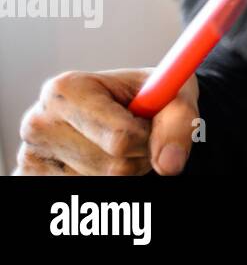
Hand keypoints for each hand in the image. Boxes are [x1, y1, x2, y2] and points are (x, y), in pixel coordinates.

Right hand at [14, 69, 198, 175]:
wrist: (129, 105)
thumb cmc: (151, 95)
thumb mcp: (173, 94)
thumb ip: (178, 122)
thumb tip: (170, 163)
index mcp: (67, 89)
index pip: (121, 138)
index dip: (148, 136)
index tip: (150, 123)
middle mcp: (40, 121)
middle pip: (112, 166)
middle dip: (138, 155)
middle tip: (138, 135)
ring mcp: (31, 153)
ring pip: (102, 183)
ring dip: (124, 171)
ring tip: (121, 144)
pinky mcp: (31, 177)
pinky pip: (86, 194)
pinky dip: (104, 181)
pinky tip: (101, 157)